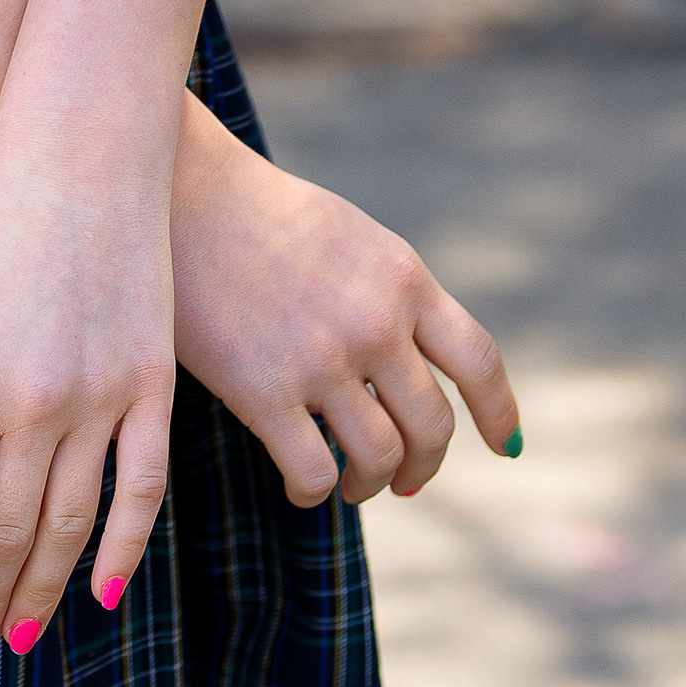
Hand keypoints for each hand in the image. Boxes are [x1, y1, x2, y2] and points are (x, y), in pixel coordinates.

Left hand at [0, 108, 176, 654]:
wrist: (82, 155)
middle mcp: (31, 402)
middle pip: (7, 533)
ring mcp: (99, 397)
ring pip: (71, 525)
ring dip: (43, 588)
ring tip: (23, 632)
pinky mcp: (152, 386)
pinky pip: (142, 489)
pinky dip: (124, 550)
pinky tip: (102, 591)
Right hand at [169, 93, 519, 503]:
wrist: (182, 196)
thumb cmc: (261, 213)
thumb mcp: (351, 237)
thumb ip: (392, 295)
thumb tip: (416, 370)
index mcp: (403, 277)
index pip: (478, 361)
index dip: (497, 411)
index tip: (503, 444)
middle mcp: (374, 322)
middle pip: (432, 425)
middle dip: (426, 464)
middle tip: (408, 478)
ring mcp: (321, 359)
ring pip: (381, 458)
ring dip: (372, 483)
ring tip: (352, 482)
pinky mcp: (263, 391)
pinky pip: (313, 473)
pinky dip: (315, 491)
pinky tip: (302, 482)